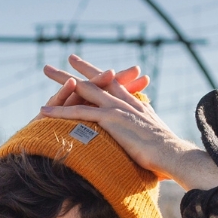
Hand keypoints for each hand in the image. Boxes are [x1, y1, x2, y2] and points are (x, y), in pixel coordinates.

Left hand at [36, 55, 217, 190]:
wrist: (173, 154)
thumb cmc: (168, 154)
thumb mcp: (154, 138)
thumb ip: (146, 132)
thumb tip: (147, 139)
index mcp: (134, 105)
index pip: (113, 83)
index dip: (99, 73)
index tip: (88, 66)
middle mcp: (124, 102)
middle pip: (95, 80)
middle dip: (76, 70)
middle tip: (58, 62)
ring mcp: (116, 109)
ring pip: (83, 90)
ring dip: (63, 81)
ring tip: (46, 70)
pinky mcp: (109, 120)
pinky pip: (79, 113)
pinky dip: (60, 111)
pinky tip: (44, 110)